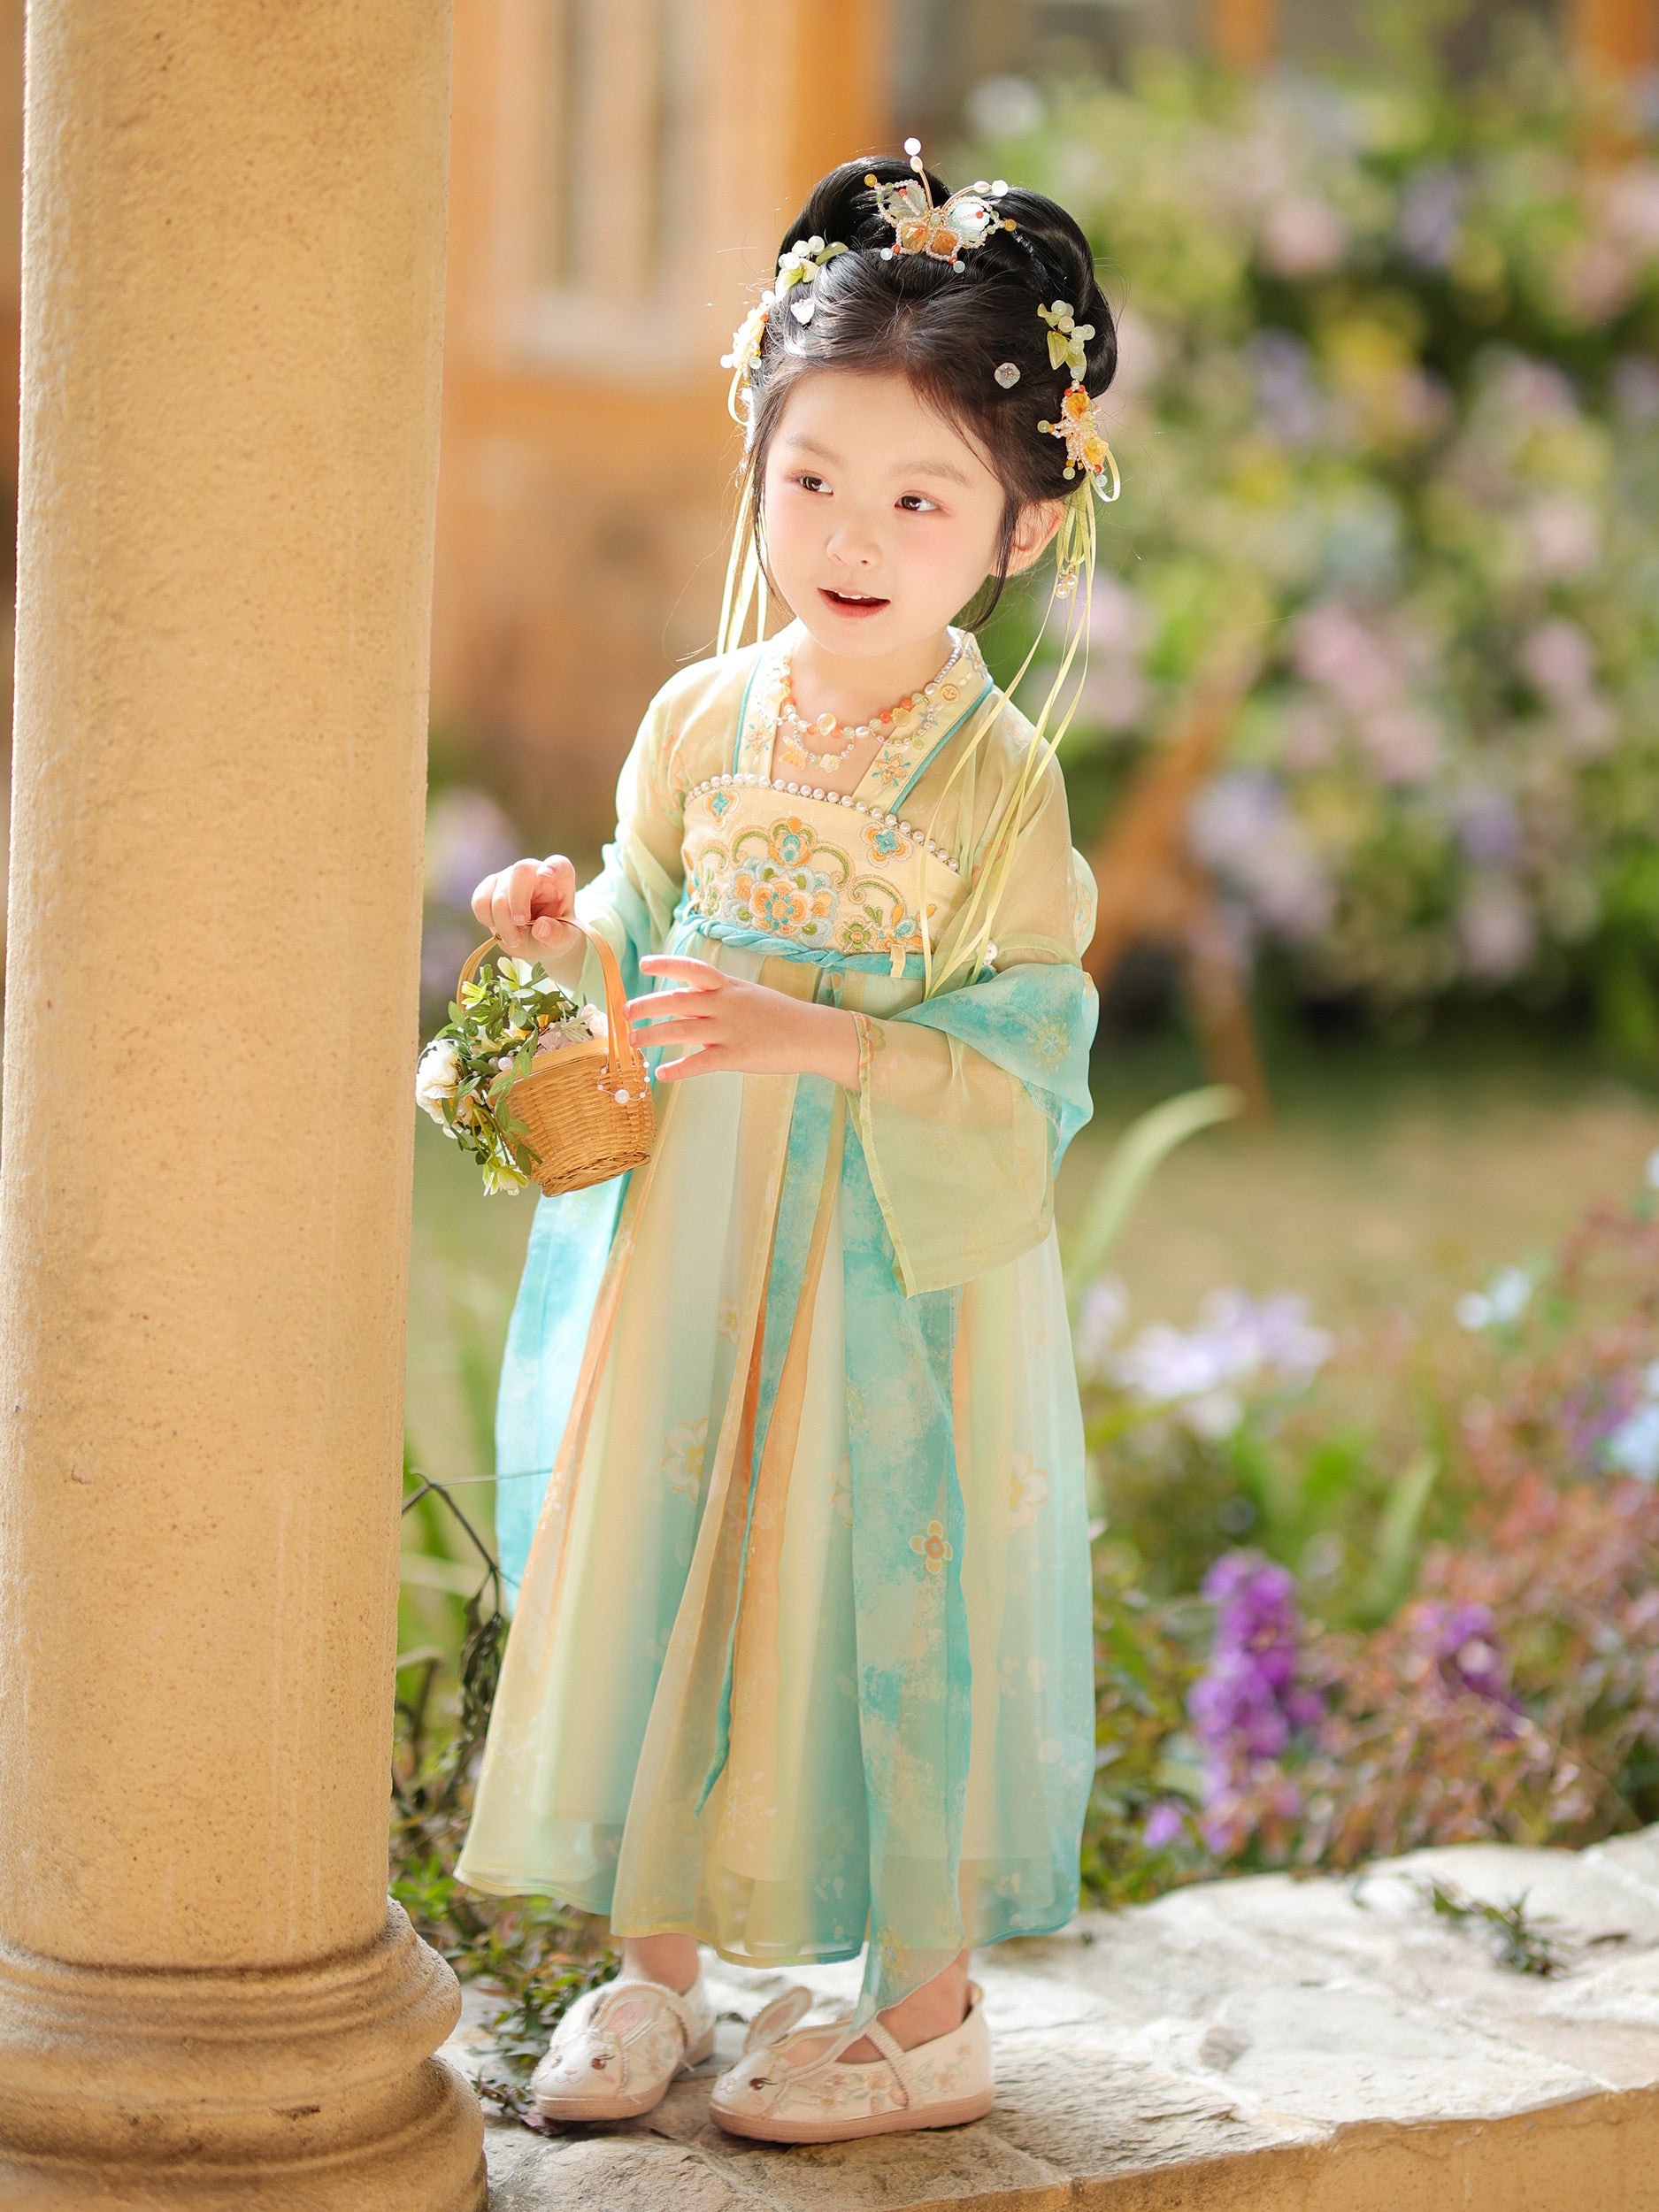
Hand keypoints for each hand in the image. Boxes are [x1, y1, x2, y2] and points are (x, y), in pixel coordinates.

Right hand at [470, 855, 582, 967]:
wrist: (536, 941)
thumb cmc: (554, 934)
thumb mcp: (564, 940)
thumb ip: (558, 935)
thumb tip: (541, 927)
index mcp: (560, 879)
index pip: (559, 864)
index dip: (552, 866)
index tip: (546, 875)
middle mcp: (533, 871)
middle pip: (520, 872)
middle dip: (517, 901)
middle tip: (521, 924)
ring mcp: (509, 877)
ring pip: (497, 891)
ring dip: (502, 920)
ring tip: (513, 939)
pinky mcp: (490, 887)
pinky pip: (480, 900)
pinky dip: (486, 918)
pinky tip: (499, 930)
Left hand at [630, 956, 859, 1086]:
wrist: (811, 1034)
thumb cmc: (778, 1015)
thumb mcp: (746, 996)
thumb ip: (714, 999)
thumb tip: (680, 1003)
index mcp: (728, 986)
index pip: (692, 969)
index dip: (667, 965)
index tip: (644, 966)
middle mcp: (725, 1004)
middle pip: (677, 1000)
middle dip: (647, 1005)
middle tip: (624, 1012)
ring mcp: (730, 1029)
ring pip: (682, 1030)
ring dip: (653, 1035)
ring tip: (634, 1042)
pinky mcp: (737, 1055)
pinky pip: (701, 1062)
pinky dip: (679, 1069)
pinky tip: (662, 1073)